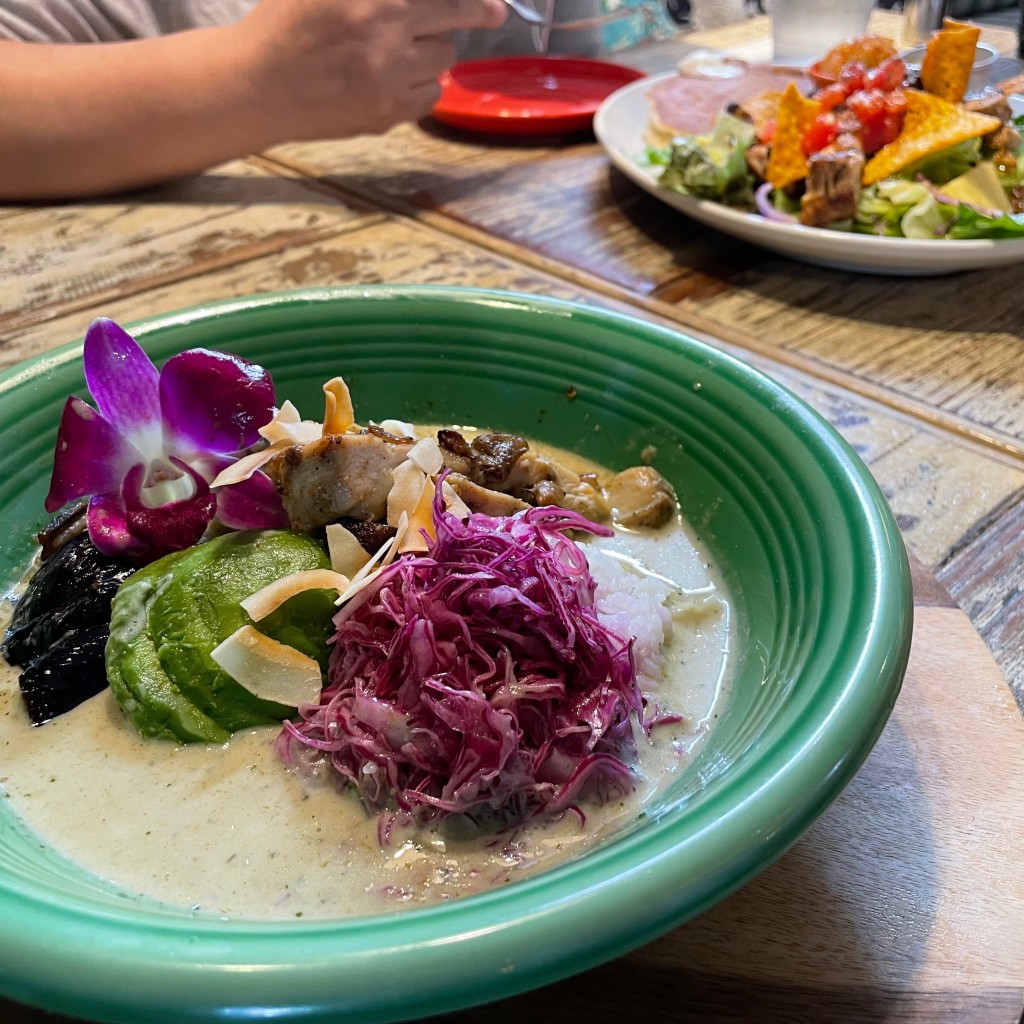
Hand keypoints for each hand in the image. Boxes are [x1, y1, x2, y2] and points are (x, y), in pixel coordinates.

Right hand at [237, 0, 507, 142]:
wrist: (258, 86)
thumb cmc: (287, 25)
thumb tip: (420, 4)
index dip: (472, 0)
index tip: (494, 3)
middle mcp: (384, 32)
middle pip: (452, 20)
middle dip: (474, 13)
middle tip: (491, 13)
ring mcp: (388, 78)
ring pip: (443, 59)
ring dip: (432, 50)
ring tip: (403, 50)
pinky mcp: (387, 114)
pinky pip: (430, 95)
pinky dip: (423, 84)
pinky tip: (399, 78)